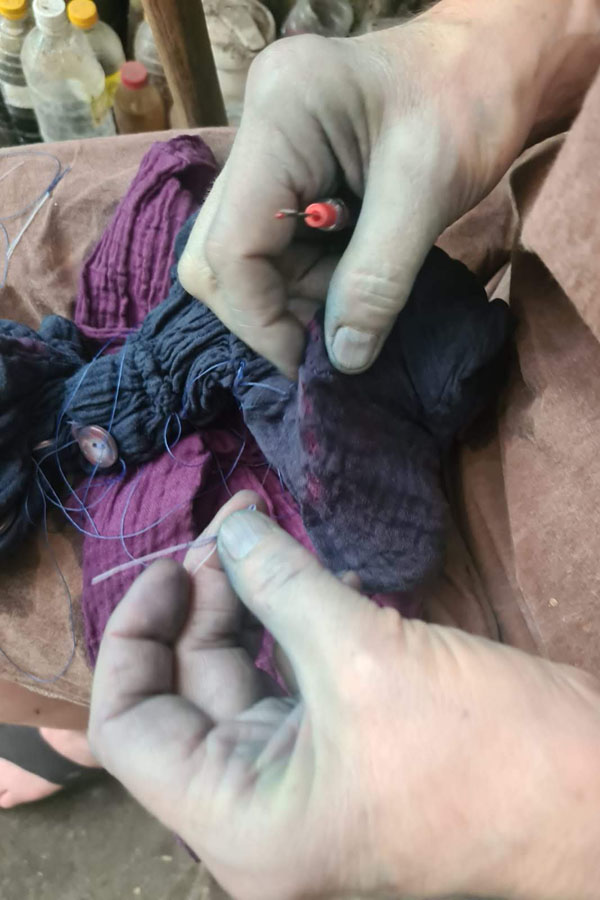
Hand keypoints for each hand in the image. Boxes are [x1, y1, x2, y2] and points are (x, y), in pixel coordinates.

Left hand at [89, 492, 599, 899]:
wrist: (596, 798)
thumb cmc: (485, 753)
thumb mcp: (365, 657)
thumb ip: (280, 582)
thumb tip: (230, 523)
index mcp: (241, 824)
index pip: (130, 731)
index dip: (136, 639)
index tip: (173, 566)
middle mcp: (256, 812)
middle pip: (185, 695)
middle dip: (200, 603)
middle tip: (229, 530)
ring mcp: (301, 780)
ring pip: (237, 680)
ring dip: (242, 604)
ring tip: (255, 535)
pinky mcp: (341, 749)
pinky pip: (288, 679)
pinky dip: (285, 622)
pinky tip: (301, 573)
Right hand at [178, 0, 596, 376]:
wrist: (487, 62)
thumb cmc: (468, 104)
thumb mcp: (429, 191)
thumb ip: (378, 280)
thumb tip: (342, 361)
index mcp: (281, 116)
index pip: (232, 245)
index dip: (262, 320)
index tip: (309, 363)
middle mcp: (256, 134)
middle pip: (215, 255)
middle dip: (267, 312)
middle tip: (328, 338)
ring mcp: (264, 156)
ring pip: (239, 260)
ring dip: (290, 300)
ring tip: (354, 302)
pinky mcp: (281, 177)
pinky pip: (270, 250)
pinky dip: (305, 283)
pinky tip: (348, 280)